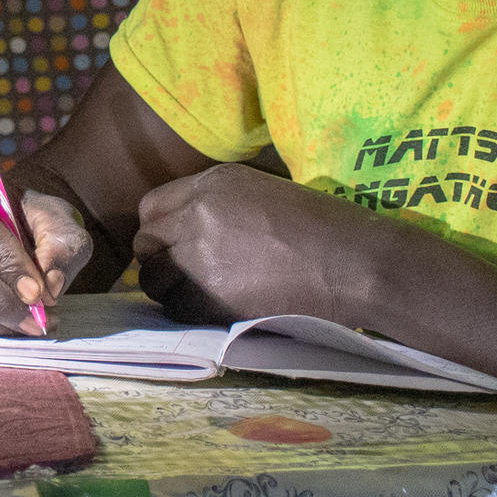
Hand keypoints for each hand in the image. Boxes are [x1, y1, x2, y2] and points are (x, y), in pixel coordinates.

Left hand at [133, 164, 392, 324]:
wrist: (351, 262)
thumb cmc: (323, 229)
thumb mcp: (264, 193)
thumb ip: (219, 205)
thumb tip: (189, 232)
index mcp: (213, 183)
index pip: (152, 207)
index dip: (162, 231)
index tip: (175, 247)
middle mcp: (197, 212)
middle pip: (146, 242)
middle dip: (160, 260)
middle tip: (186, 276)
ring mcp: (199, 253)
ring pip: (153, 278)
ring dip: (171, 289)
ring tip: (203, 295)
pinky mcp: (209, 294)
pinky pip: (175, 308)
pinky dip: (189, 312)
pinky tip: (217, 310)